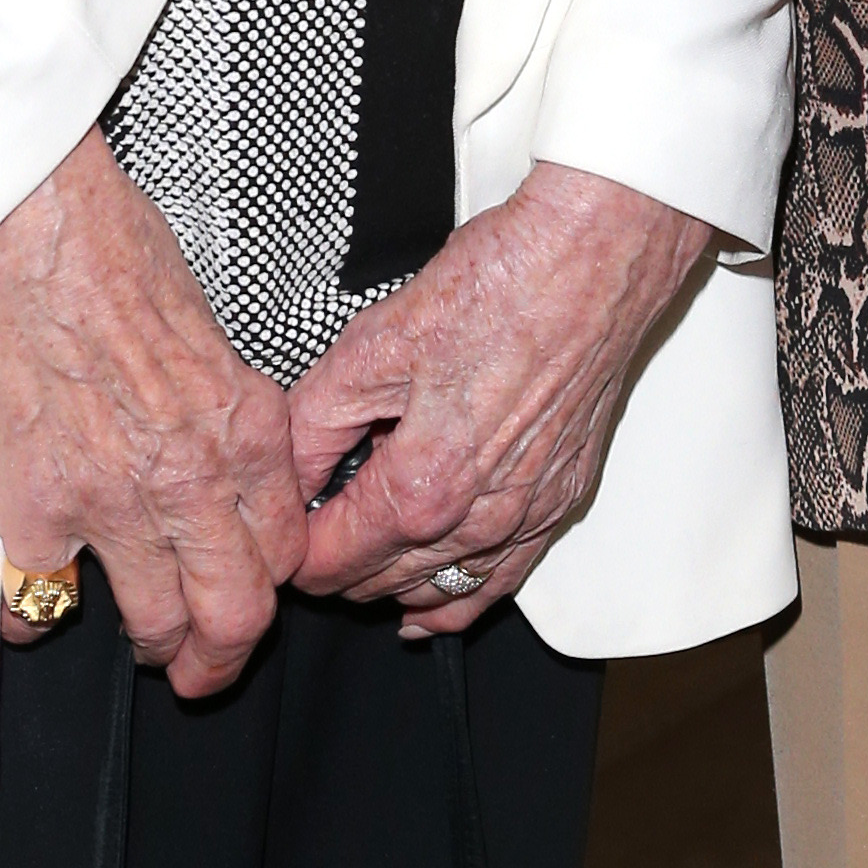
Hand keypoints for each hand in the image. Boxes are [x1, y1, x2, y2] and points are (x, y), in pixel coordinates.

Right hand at [0, 125, 305, 698]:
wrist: (32, 229)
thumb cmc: (114, 254)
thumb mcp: (212, 335)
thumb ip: (224, 412)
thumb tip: (225, 458)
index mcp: (248, 430)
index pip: (285, 551)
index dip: (268, 585)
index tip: (249, 595)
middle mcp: (194, 479)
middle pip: (236, 613)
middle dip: (222, 657)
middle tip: (202, 670)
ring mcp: (115, 504)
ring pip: (155, 625)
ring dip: (151, 647)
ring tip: (139, 647)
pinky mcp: (36, 510)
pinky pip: (42, 601)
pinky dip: (36, 616)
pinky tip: (33, 607)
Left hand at [290, 161, 713, 633]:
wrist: (592, 260)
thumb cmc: (499, 288)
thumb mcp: (371, 345)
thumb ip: (314, 424)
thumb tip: (285, 470)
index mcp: (422, 486)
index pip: (330, 563)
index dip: (290, 552)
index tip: (274, 532)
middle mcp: (478, 519)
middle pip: (378, 583)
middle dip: (333, 567)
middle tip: (306, 533)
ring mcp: (526, 517)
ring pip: (437, 594)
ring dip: (387, 584)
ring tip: (353, 564)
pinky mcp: (560, 501)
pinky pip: (500, 584)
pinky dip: (456, 603)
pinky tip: (426, 607)